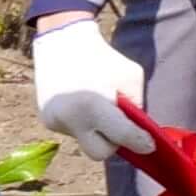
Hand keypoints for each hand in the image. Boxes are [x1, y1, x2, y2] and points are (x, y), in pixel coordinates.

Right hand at [29, 15, 155, 163]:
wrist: (62, 42)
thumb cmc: (103, 58)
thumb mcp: (131, 77)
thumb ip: (135, 107)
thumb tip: (137, 132)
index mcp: (93, 107)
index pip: (123, 137)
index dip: (140, 142)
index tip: (149, 145)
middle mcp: (70, 119)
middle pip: (100, 153)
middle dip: (113, 143)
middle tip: (119, 126)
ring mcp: (55, 121)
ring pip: (85, 140)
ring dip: (96, 130)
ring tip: (95, 105)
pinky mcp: (47, 120)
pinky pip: (73, 130)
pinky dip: (81, 122)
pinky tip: (79, 103)